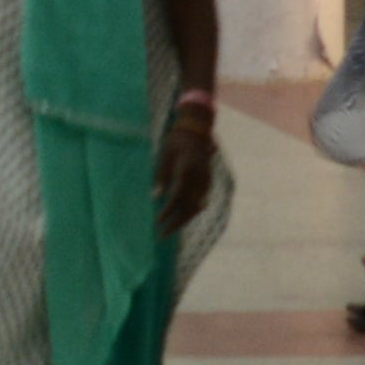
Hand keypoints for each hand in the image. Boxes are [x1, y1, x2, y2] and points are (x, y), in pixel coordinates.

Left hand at [151, 96, 220, 234]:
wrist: (196, 129)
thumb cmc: (176, 140)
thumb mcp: (164, 155)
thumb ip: (161, 176)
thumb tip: (155, 197)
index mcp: (186, 170)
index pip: (177, 197)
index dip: (168, 211)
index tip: (158, 222)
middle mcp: (199, 178)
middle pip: (189, 207)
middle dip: (176, 223)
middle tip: (163, 235)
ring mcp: (206, 180)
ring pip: (196, 206)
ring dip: (184, 219)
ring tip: (171, 229)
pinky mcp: (208, 180)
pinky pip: (201, 200)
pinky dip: (192, 210)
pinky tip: (182, 217)